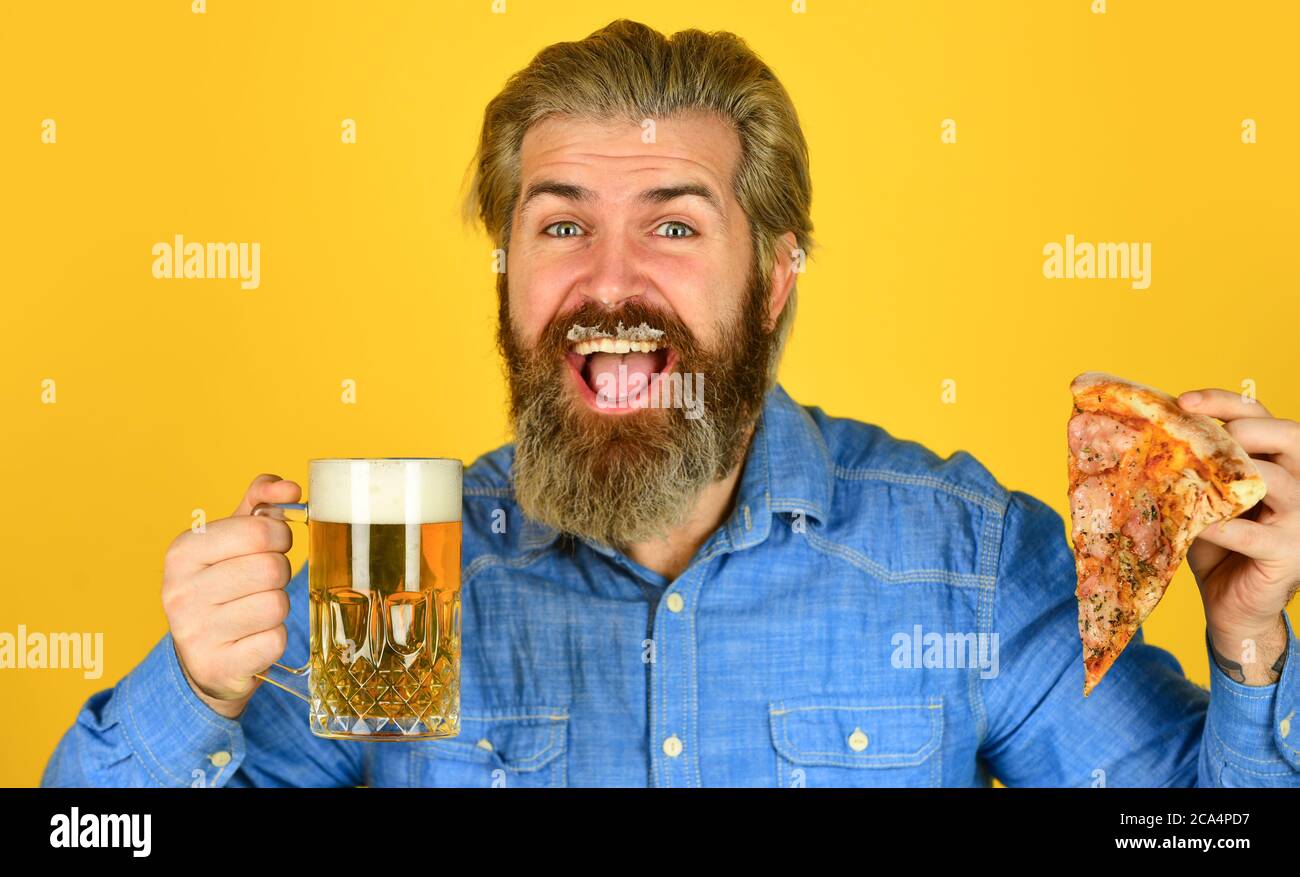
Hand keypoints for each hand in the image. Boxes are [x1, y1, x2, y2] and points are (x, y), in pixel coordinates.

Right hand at [162, 474, 301, 717]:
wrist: (204, 657)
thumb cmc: (225, 585)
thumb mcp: (232, 538)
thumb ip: (261, 502)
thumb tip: (291, 488)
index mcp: (183, 551)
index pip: (259, 531)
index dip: (279, 536)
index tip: (273, 545)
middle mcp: (180, 591)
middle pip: (271, 568)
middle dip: (280, 573)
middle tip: (265, 581)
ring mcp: (195, 633)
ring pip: (276, 605)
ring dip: (278, 606)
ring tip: (256, 609)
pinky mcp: (217, 666)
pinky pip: (275, 641)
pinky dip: (274, 638)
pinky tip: (254, 637)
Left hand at [1177, 388, 1298, 684]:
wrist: (1233, 605)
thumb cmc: (1217, 543)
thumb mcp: (1202, 499)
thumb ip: (1189, 469)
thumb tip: (1141, 437)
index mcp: (1279, 460)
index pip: (1260, 415)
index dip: (1224, 402)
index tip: (1182, 401)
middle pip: (1288, 435)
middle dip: (1244, 428)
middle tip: (1199, 434)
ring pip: (1276, 480)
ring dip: (1228, 476)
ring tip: (1188, 478)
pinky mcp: (1290, 552)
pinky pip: (1255, 534)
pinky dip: (1222, 528)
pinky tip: (1197, 526)